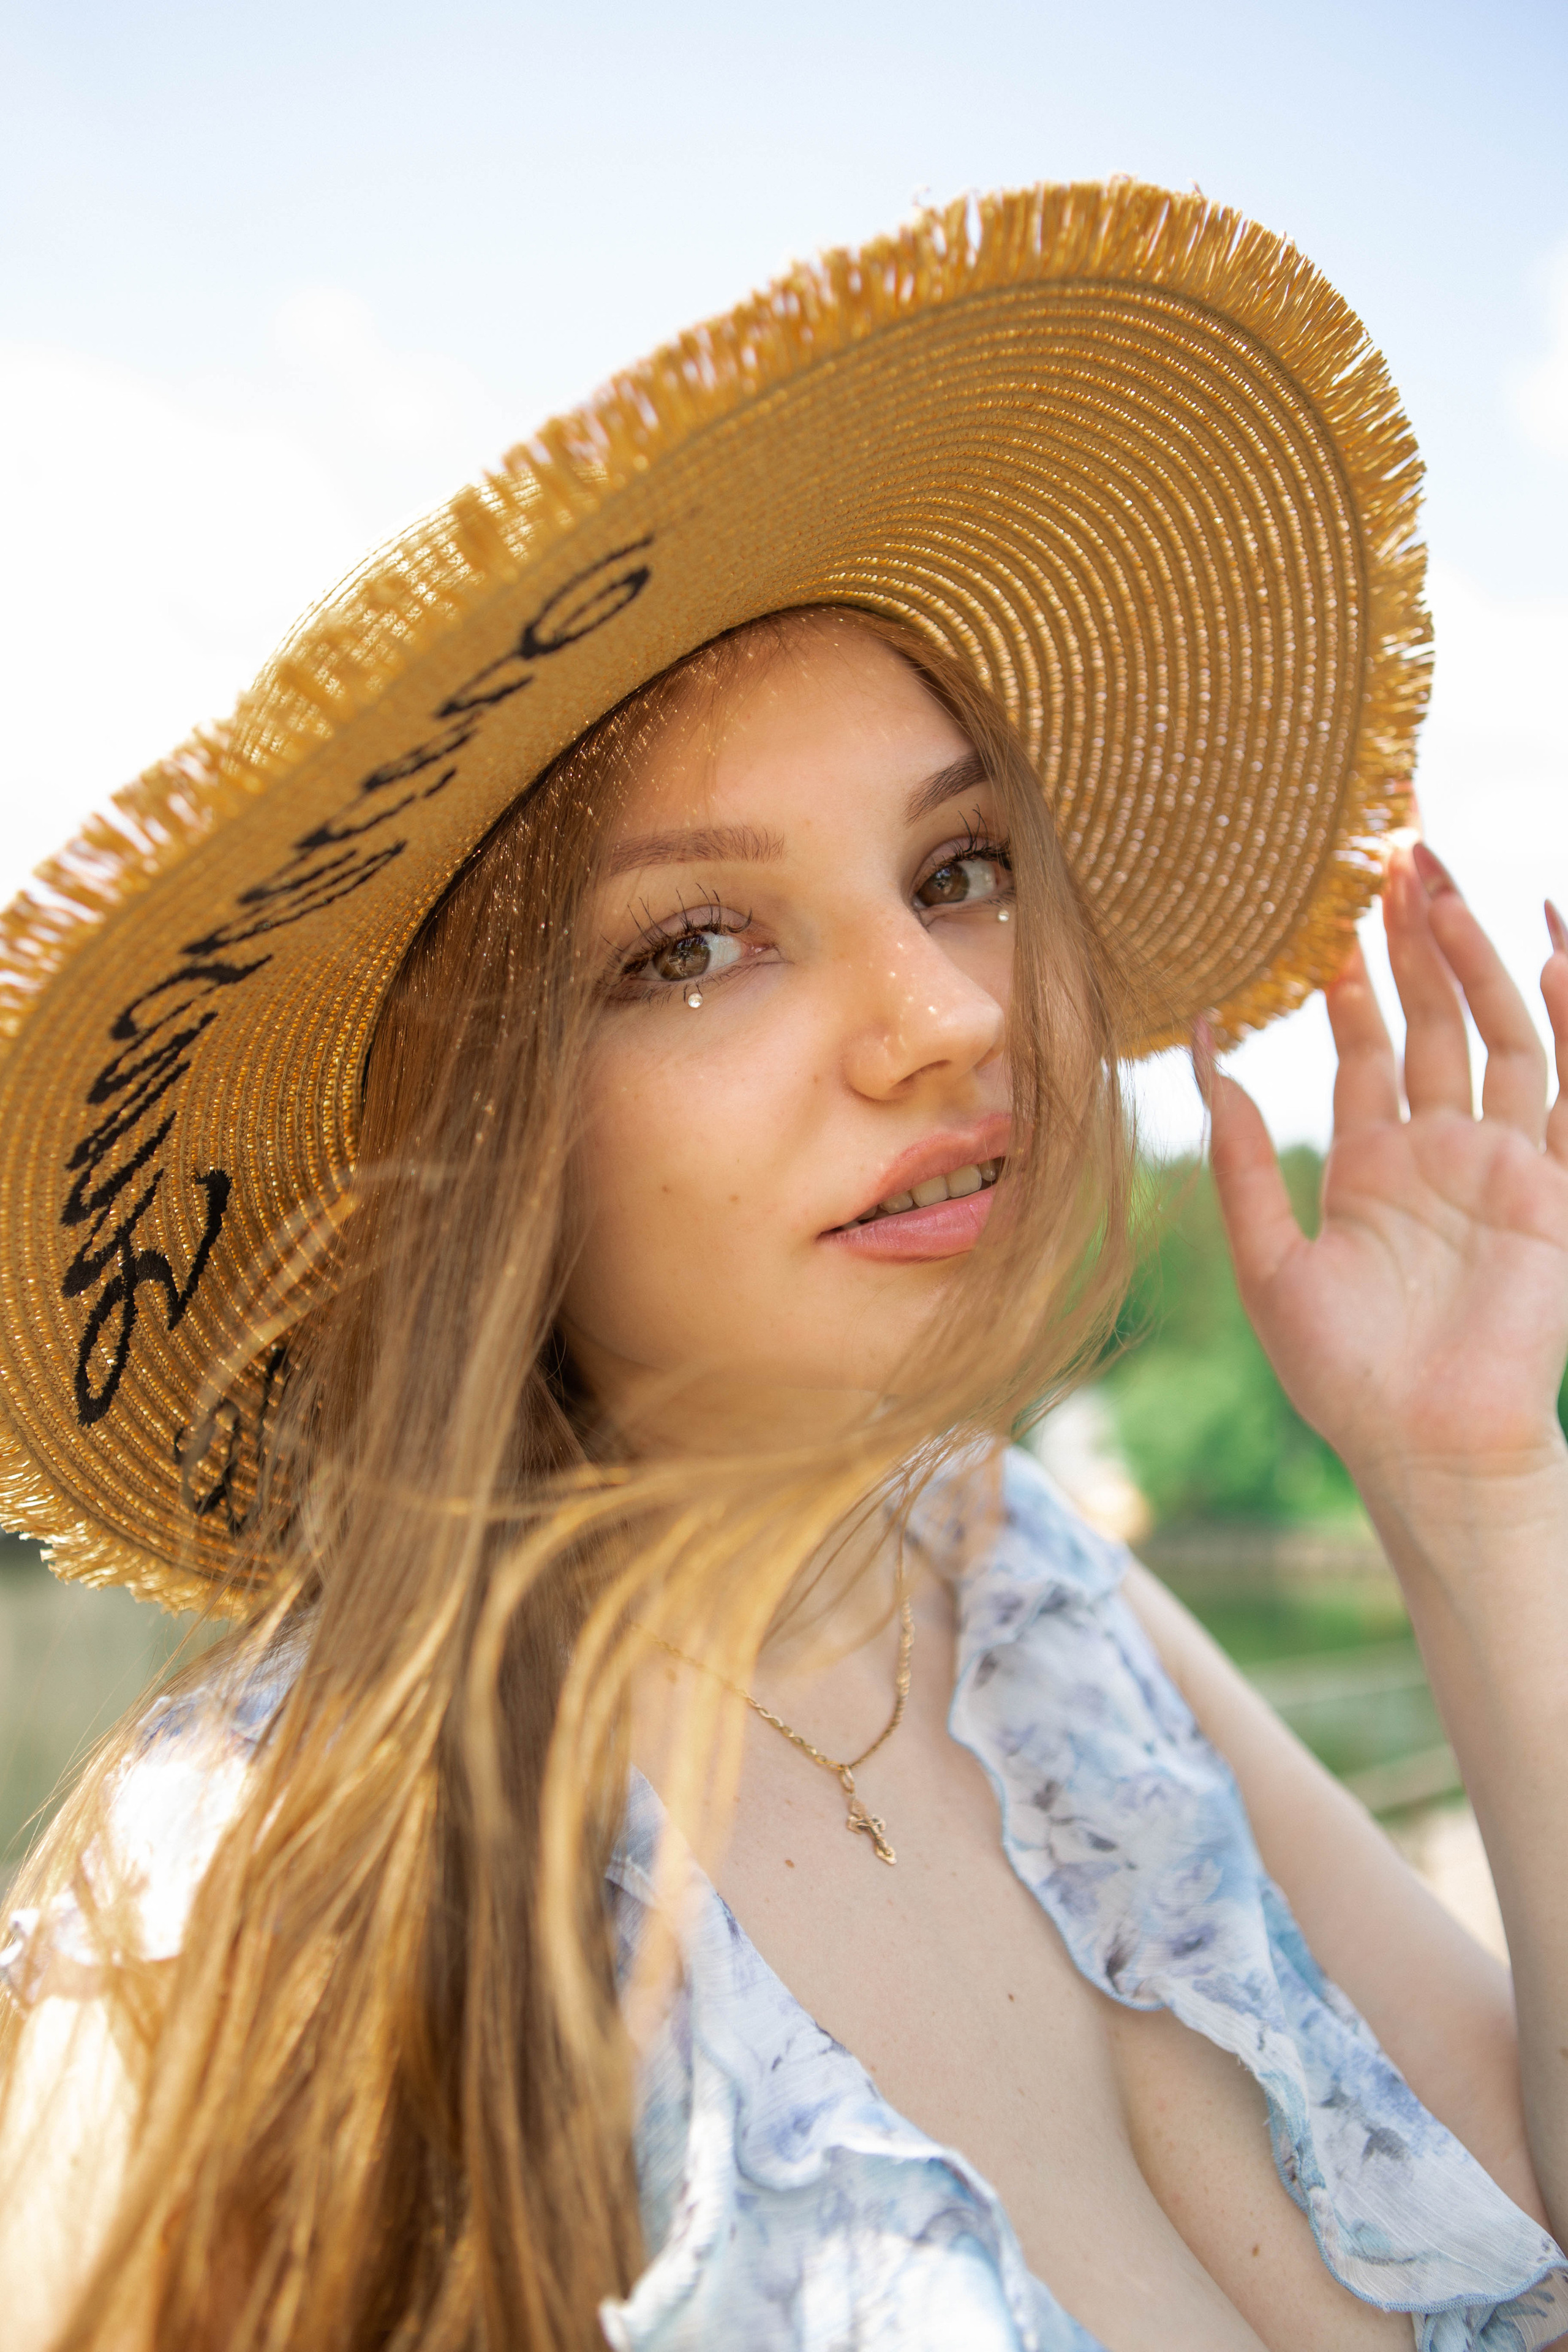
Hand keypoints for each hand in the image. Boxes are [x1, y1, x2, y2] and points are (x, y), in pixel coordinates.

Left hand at [1199, 845, 1567, 1500]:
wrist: (1424, 1448)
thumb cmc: (1344, 1376)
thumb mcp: (1268, 1260)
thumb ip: (1240, 1160)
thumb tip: (1204, 1051)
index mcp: (1372, 1165)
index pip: (1363, 1045)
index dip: (1351, 976)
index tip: (1331, 904)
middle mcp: (1441, 1151)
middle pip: (1432, 1019)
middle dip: (1414, 940)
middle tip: (1393, 852)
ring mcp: (1504, 1165)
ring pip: (1499, 1034)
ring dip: (1474, 959)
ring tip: (1440, 882)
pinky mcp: (1555, 1192)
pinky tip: (1554, 951)